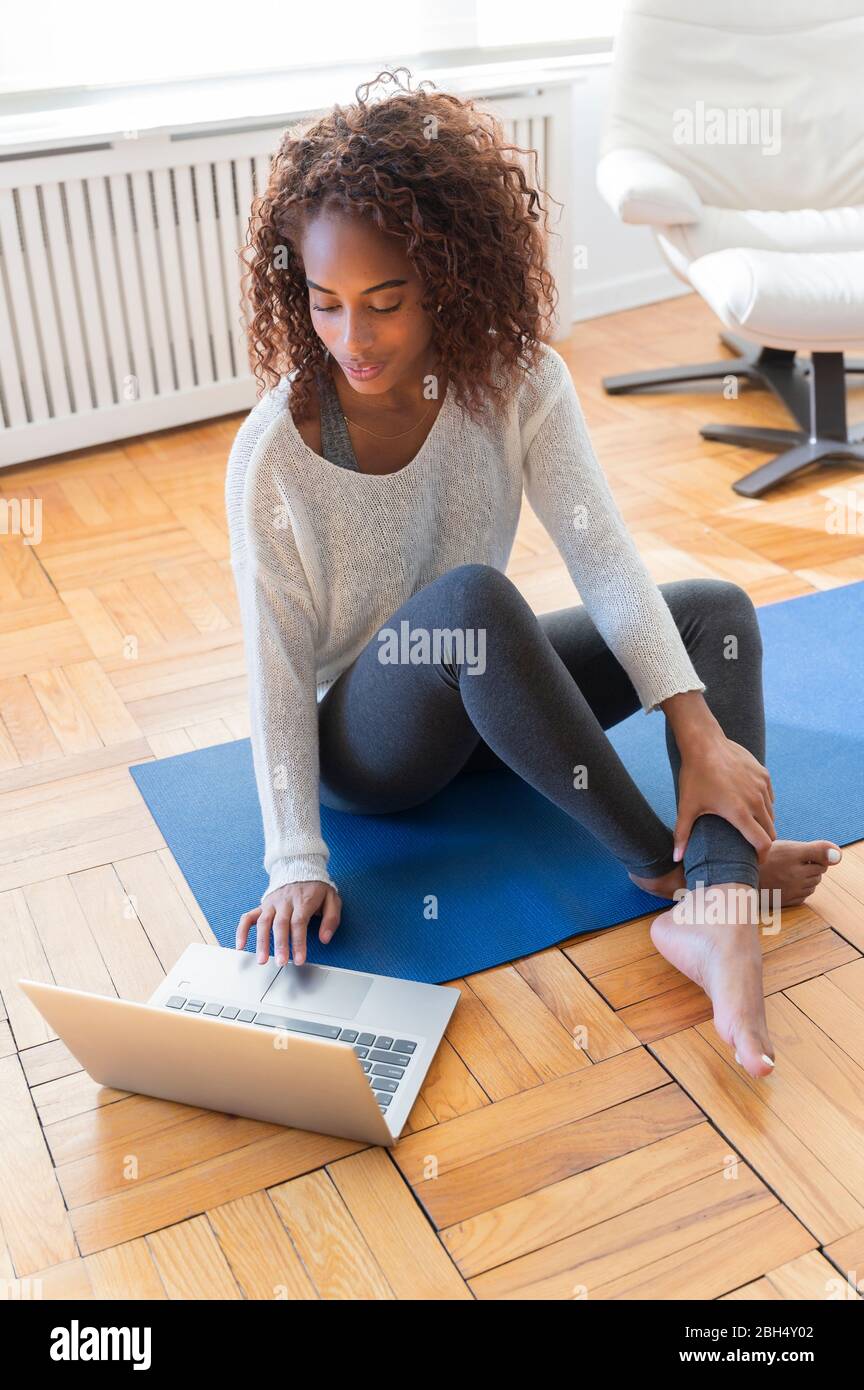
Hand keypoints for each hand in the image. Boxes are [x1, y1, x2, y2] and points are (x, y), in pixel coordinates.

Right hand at [235, 881, 341, 965]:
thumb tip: (325, 939)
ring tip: (262, 960)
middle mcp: (285, 902)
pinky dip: (242, 930)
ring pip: (263, 923)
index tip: (299, 959)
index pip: (298, 923)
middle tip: (281, 962)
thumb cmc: (317, 887)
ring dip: (261, 942)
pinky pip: (248, 917)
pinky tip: (240, 945)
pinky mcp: (262, 905)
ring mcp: (271, 903)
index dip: (298, 942)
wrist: (300, 866)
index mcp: (303, 900)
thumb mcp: (332, 899)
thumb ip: (331, 919)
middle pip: (280, 924)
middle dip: (280, 945)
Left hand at [674, 734, 775, 862]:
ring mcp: (762, 786)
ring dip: (764, 824)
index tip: (755, 862)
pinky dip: (764, 806)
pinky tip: (750, 807)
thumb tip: (675, 858)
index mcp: (739, 812)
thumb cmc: (694, 776)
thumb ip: (682, 836)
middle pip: (770, 831)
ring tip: (750, 829)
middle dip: (763, 843)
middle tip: (751, 848)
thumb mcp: (686, 807)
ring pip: (771, 814)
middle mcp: (756, 800)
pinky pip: (770, 797)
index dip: (761, 857)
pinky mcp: (764, 774)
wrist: (704, 743)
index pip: (763, 843)